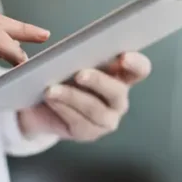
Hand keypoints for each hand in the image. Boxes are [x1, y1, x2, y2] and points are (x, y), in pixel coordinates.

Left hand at [17, 52, 150, 141]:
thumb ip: (78, 53)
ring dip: (72, 97)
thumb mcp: (70, 59)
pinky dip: (63, 109)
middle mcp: (118, 98)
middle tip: (79, 74)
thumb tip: (73, 49)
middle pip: (117, 91)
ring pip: (96, 110)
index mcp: (120, 74)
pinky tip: (51, 100)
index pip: (139, 69)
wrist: (41, 102)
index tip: (123, 57)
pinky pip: (79, 123)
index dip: (136, 64)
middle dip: (98, 81)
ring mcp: (107, 119)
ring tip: (52, 89)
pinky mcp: (89, 133)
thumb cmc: (60, 74)